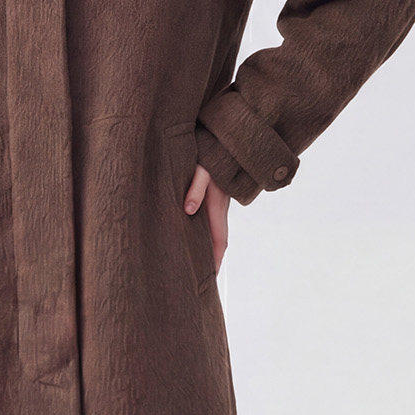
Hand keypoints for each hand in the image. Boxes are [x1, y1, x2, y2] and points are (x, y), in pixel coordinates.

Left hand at [181, 160, 229, 277]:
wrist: (226, 134)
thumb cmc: (212, 149)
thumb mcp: (203, 167)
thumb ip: (196, 188)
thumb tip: (189, 210)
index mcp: (219, 205)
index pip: (219, 241)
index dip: (215, 261)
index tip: (210, 279)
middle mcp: (221, 206)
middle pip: (216, 239)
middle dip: (210, 259)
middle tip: (199, 279)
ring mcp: (218, 200)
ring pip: (212, 228)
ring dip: (206, 245)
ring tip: (193, 261)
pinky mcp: (214, 192)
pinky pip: (208, 217)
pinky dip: (202, 230)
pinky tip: (190, 233)